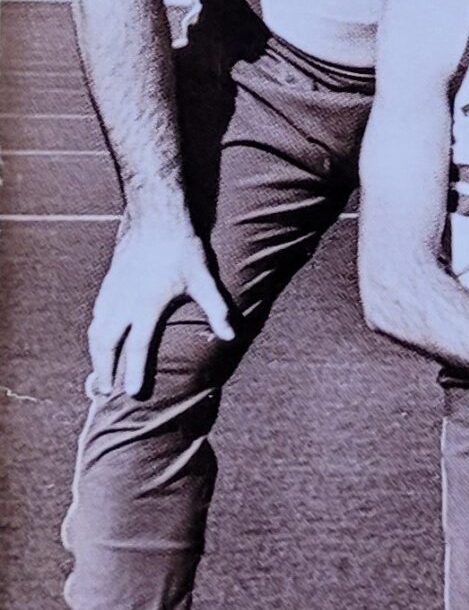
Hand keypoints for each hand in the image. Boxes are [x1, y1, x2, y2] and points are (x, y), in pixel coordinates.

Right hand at [88, 211, 233, 395]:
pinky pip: (96, 314)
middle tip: (107, 392)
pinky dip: (96, 333)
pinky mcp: (109, 282)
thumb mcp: (203, 278)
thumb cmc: (183, 248)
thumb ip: (216, 309)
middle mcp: (124, 301)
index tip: (133, 393)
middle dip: (104, 370)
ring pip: (96, 330)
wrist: (157, 216)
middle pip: (106, 343)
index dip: (135, 371)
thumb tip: (230, 336)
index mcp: (147, 304)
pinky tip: (100, 340)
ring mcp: (113, 291)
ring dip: (96, 355)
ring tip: (100, 374)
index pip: (138, 345)